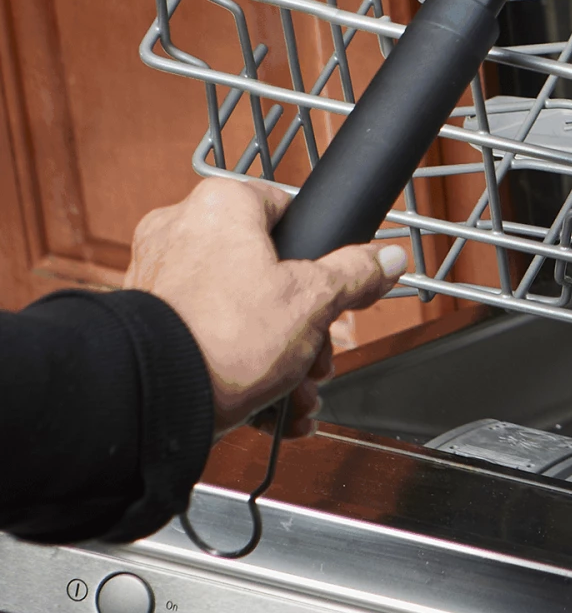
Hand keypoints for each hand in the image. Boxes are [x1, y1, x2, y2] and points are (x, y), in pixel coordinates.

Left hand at [125, 179, 407, 436]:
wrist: (152, 402)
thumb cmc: (222, 338)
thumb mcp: (314, 300)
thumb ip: (355, 273)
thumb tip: (387, 259)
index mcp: (221, 205)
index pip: (287, 210)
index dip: (318, 254)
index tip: (333, 287)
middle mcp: (181, 230)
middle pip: (265, 271)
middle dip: (301, 324)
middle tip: (318, 354)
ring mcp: (157, 278)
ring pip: (237, 311)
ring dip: (277, 355)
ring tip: (296, 393)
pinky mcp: (144, 324)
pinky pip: (207, 336)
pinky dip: (239, 367)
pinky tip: (271, 407)